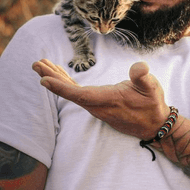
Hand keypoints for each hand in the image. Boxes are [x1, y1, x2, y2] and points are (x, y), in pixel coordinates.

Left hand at [32, 59, 169, 139]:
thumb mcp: (152, 88)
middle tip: (35, 64)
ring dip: (56, 79)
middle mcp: (98, 106)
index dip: (61, 88)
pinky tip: (58, 75)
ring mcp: (96, 107)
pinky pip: (77, 93)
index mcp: (109, 100)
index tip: (44, 80)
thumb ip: (143, 78)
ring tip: (42, 65)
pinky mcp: (97, 105)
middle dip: (51, 79)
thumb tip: (139, 68)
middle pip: (70, 93)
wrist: (154, 125)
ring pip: (72, 93)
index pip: (80, 94)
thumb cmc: (152, 105)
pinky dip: (66, 83)